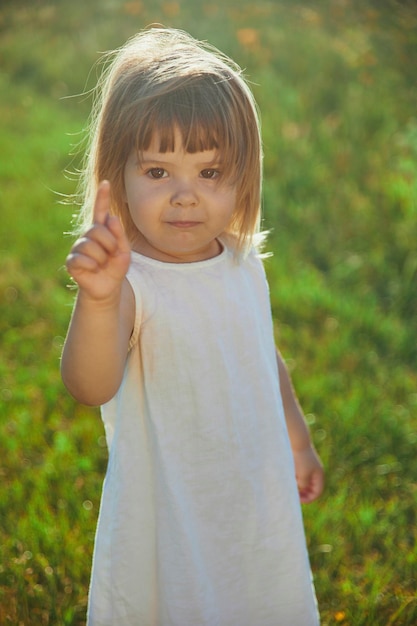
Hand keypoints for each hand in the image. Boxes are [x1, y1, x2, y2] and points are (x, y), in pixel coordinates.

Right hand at [66, 181, 130, 300]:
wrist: (107, 288)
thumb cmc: (115, 268)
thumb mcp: (123, 251)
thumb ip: (119, 235)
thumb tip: (110, 218)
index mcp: (101, 230)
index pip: (100, 210)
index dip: (102, 197)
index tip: (106, 183)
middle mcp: (88, 235)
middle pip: (98, 230)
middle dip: (110, 244)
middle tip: (110, 255)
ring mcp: (78, 247)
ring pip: (91, 245)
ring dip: (102, 258)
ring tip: (102, 264)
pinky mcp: (72, 261)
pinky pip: (82, 259)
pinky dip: (93, 266)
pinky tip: (94, 270)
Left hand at [292, 446, 323, 503]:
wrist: (297, 441)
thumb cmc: (300, 458)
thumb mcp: (302, 475)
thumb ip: (303, 485)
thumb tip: (301, 489)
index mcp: (319, 474)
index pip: (317, 492)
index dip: (309, 498)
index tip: (298, 500)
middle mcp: (315, 471)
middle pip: (312, 488)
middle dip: (304, 493)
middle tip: (294, 496)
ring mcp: (309, 466)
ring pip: (305, 481)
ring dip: (299, 486)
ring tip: (291, 484)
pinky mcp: (302, 463)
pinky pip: (300, 475)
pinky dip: (295, 478)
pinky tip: (289, 477)